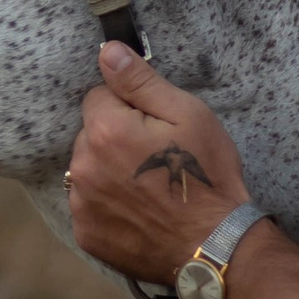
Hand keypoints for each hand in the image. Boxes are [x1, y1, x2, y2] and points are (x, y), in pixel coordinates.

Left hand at [65, 43, 253, 283]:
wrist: (216, 245)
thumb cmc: (206, 176)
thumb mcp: (186, 114)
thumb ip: (140, 81)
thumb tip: (107, 53)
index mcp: (104, 130)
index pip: (98, 98)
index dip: (128, 107)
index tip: (154, 127)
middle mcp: (82, 166)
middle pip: (90, 134)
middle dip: (115, 139)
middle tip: (155, 158)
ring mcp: (82, 204)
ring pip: (88, 170)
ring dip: (108, 172)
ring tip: (147, 188)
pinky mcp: (86, 234)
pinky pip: (89, 206)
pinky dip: (107, 205)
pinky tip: (138, 211)